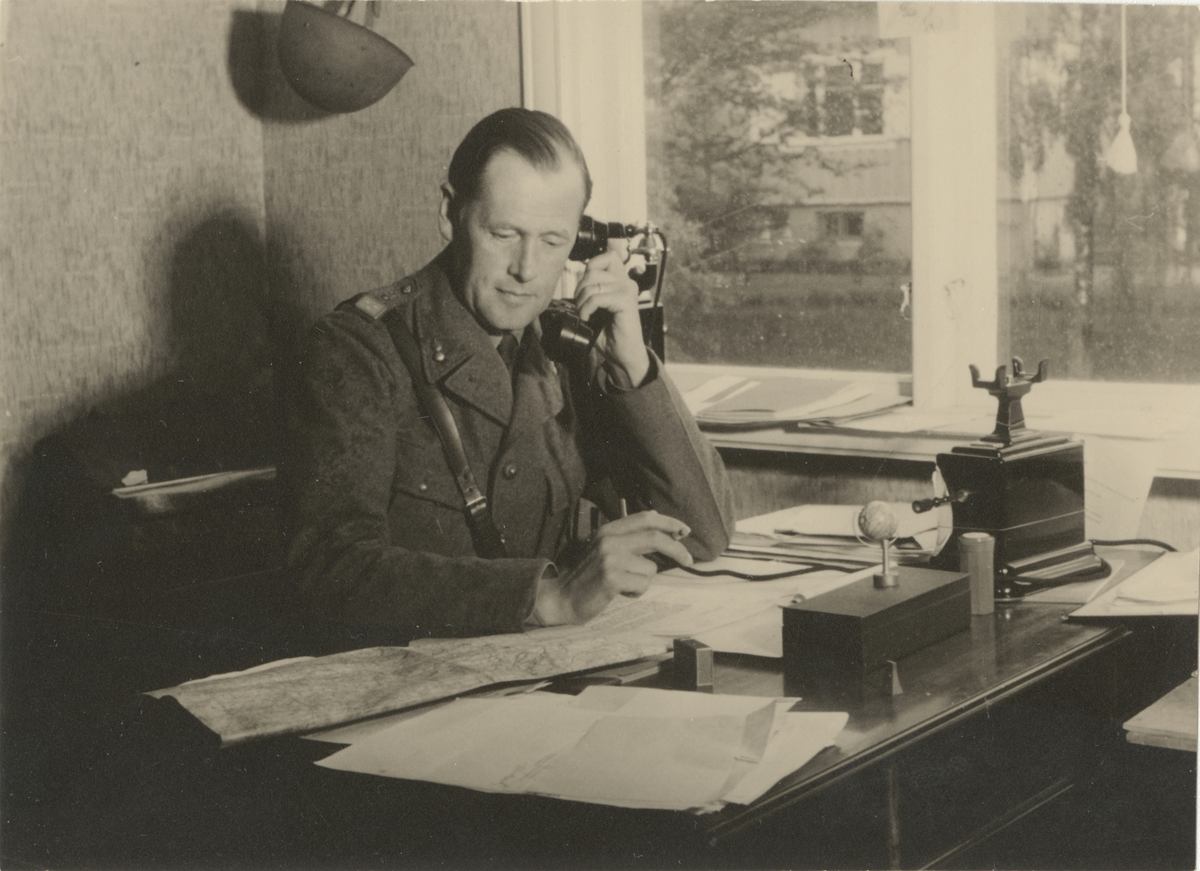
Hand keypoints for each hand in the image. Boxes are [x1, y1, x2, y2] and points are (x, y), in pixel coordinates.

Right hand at [531, 510, 692, 625]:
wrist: (561, 596)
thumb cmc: (586, 576)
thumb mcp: (604, 549)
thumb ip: (627, 537)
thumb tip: (658, 524)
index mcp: (609, 530)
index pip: (646, 518)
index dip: (669, 523)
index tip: (684, 531)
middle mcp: (609, 540)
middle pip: (655, 538)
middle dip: (677, 549)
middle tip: (688, 559)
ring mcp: (610, 558)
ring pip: (650, 568)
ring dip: (643, 581)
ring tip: (624, 585)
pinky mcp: (612, 578)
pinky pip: (642, 584)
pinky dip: (636, 592)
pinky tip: (620, 592)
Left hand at [572, 240, 650, 387]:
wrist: (624, 355)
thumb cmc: (611, 334)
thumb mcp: (598, 308)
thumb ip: (592, 291)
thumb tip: (576, 284)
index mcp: (621, 281)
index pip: (606, 257)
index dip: (590, 268)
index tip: (585, 290)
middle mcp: (627, 282)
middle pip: (593, 271)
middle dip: (580, 289)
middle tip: (581, 307)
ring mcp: (627, 290)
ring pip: (593, 284)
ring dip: (582, 301)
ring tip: (585, 315)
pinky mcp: (626, 302)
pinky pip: (597, 297)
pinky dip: (587, 309)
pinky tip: (588, 318)